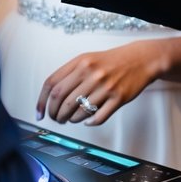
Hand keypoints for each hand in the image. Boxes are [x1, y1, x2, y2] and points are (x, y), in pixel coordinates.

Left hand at [37, 42, 162, 124]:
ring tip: (72, 119)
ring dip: (71, 120)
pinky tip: (87, 120)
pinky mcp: (118, 98)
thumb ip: (69, 74)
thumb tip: (50, 97)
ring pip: (78, 112)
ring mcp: (105, 86)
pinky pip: (97, 117)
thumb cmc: (111, 61)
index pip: (52, 84)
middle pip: (62, 101)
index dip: (41, 101)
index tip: (40, 113)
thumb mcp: (88, 59)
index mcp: (80, 62)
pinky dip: (89, 122)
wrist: (140, 59)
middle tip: (57, 119)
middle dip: (55, 115)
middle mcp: (91, 73)